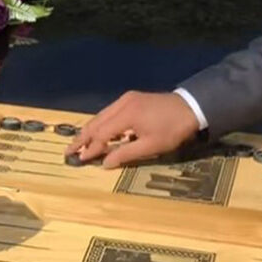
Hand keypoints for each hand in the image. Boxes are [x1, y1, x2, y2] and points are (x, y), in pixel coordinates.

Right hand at [67, 91, 200, 168]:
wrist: (191, 107)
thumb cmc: (172, 129)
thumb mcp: (151, 146)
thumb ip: (125, 154)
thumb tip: (105, 163)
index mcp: (127, 114)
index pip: (102, 133)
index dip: (91, 147)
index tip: (80, 159)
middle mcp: (122, 103)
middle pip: (97, 121)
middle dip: (83, 137)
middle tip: (70, 150)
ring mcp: (127, 99)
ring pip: (102, 115)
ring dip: (91, 130)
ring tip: (80, 143)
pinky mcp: (131, 98)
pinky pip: (110, 112)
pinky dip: (102, 123)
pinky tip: (100, 133)